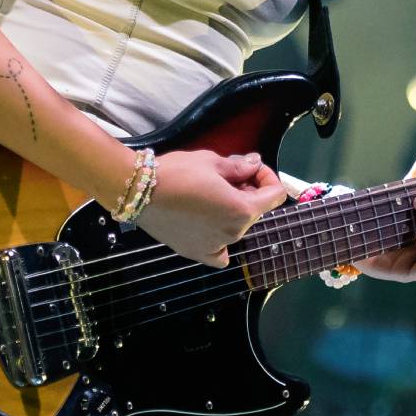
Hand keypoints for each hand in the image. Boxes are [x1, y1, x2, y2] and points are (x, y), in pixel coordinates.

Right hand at [134, 149, 285, 266]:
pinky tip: (212, 227)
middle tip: (227, 176)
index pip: (275, 195)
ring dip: (232, 210)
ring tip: (210, 193)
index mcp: (242, 210)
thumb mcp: (213, 162)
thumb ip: (240, 167)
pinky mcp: (196, 253)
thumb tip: (255, 165)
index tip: (252, 169)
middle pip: (255, 211)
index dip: (267, 177)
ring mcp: (215, 246)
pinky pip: (220, 254)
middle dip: (248, 191)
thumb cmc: (178, 173)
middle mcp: (234, 233)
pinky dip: (221, 243)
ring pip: (237, 227)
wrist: (140, 191)